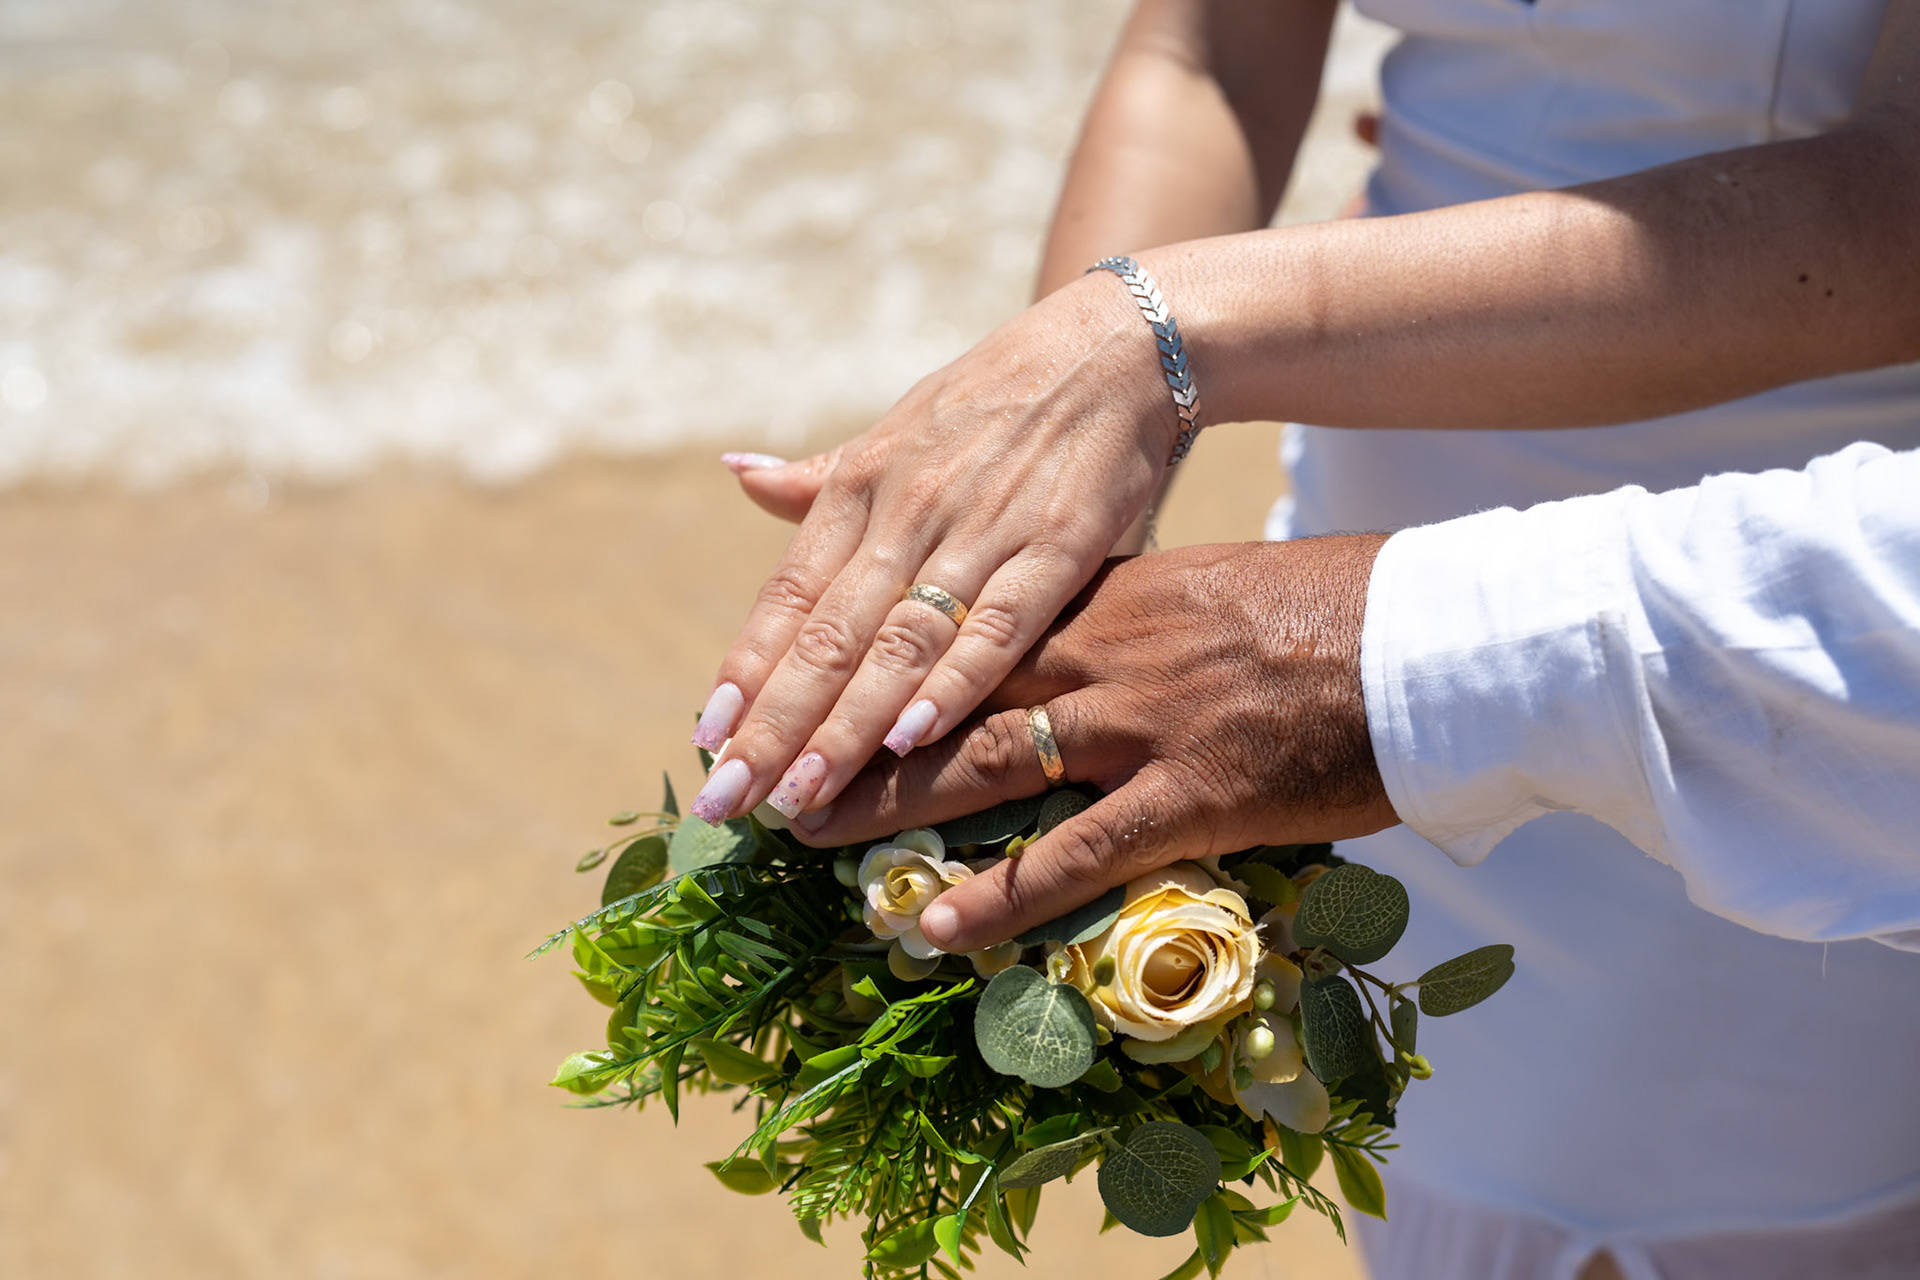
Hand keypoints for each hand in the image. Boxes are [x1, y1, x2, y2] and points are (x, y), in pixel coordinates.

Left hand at [688, 269, 1181, 826]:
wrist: (1113, 349)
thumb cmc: (995, 399)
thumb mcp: (898, 428)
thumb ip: (821, 478)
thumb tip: (737, 475)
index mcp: (862, 490)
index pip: (789, 596)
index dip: (746, 669)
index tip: (707, 738)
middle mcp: (907, 513)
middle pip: (828, 636)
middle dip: (775, 723)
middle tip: (731, 799)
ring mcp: (981, 532)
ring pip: (900, 643)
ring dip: (846, 724)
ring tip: (802, 793)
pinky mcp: (1057, 547)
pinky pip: (997, 626)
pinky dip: (953, 682)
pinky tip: (911, 739)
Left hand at [789, 537, 1400, 952]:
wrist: (1427, 636)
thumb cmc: (1324, 614)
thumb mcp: (1199, 589)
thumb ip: (1120, 611)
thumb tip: (1065, 644)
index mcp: (1099, 598)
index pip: (958, 630)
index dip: (875, 662)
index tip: (805, 684)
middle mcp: (1100, 652)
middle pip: (944, 694)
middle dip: (845, 733)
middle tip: (764, 768)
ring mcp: (1142, 721)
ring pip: (986, 765)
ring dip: (888, 806)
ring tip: (807, 837)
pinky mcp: (1194, 792)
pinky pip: (1078, 852)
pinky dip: (1002, 894)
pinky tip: (938, 927)